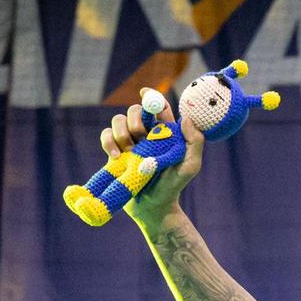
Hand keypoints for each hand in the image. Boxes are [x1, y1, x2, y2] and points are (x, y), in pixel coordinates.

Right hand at [101, 90, 205, 229]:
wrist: (153, 207)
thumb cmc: (174, 186)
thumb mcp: (190, 166)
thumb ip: (194, 143)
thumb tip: (186, 119)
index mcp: (165, 132)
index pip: (158, 107)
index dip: (151, 96)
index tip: (145, 94)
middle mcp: (147, 134)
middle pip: (135, 110)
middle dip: (135, 120)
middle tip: (140, 137)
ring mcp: (130, 142)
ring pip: (118, 120)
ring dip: (121, 132)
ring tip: (128, 151)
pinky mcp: (115, 152)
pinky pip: (106, 136)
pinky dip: (108, 142)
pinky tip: (116, 156)